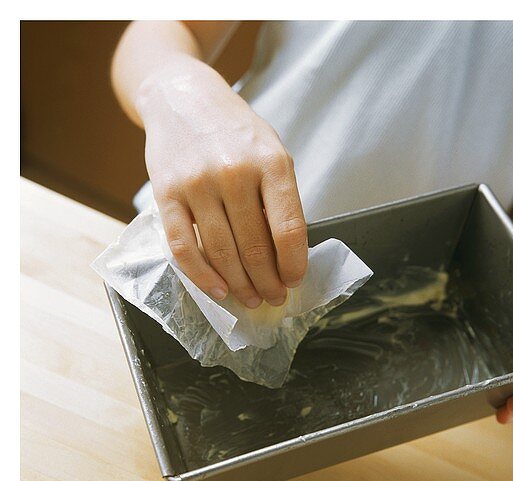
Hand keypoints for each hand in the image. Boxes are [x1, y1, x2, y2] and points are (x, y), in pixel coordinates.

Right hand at [139, 58, 307, 307]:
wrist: (183, 98)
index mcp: (270, 163)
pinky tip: (218, 290)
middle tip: (274, 298)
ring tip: (251, 298)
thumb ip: (280, 200)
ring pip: (222, 253)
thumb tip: (285, 258)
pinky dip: (202, 276)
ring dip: (240, 285)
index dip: (294, 265)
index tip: (295, 281)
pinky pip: (184, 247)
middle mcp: (234, 172)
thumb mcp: (272, 154)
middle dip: (268, 282)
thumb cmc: (236, 134)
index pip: (289, 230)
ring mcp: (197, 183)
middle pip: (255, 248)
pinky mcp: (166, 192)